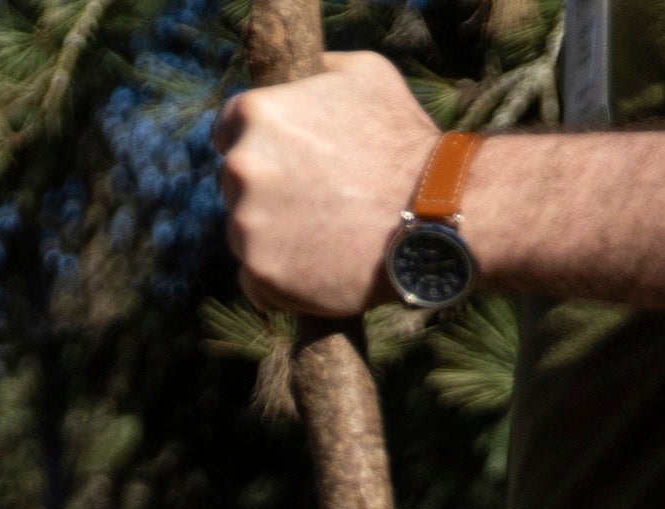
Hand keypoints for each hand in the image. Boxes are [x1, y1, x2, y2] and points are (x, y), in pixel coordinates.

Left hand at [217, 52, 443, 318]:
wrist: (437, 212)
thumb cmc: (404, 140)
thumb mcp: (365, 74)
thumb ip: (315, 72)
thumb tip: (299, 77)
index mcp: (256, 113)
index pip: (227, 132)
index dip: (260, 145)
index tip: (287, 160)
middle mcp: (242, 167)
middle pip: (234, 184)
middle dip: (268, 189)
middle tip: (319, 197)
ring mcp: (247, 225)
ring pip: (245, 232)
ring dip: (275, 235)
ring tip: (328, 231)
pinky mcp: (261, 274)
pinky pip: (256, 279)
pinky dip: (282, 278)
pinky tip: (321, 265)